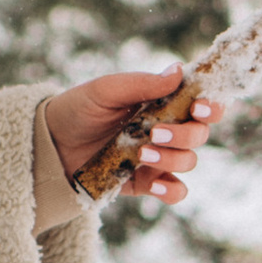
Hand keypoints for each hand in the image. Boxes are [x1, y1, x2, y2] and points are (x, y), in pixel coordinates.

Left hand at [41, 69, 223, 205]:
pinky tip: (152, 184)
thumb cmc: (79, 109)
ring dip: (173, 158)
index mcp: (162, 102)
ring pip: (189, 161)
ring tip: (141, 154)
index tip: (199, 107)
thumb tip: (179, 71)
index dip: (211, 106)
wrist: (50, 143)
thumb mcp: (106, 91)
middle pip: (199, 134)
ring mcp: (157, 157)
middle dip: (186, 135)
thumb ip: (141, 84)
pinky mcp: (144, 182)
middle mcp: (166, 129)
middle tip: (157, 133)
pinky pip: (174, 191)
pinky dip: (170, 190)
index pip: (201, 104)